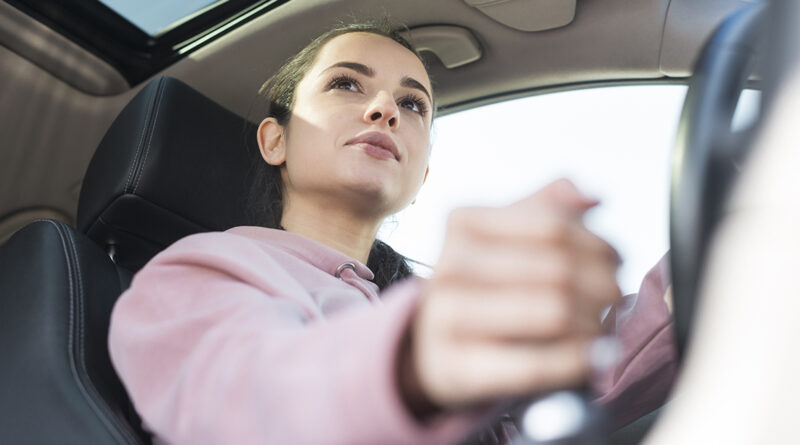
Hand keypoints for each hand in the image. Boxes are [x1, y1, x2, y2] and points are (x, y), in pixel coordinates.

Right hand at [399, 179, 621, 415]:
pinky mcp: (454, 367)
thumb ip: (547, 209)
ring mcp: (445, 318)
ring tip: (603, 327)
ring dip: (595, 324)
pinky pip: (535, 365)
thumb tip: (592, 200)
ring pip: (554, 313)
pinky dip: (577, 361)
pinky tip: (594, 357)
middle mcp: (447, 266)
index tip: (616, 261)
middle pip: (559, 270)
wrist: (429, 345)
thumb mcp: (504, 238)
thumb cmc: (482, 286)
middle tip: (616, 297)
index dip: (599, 244)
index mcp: (462, 223)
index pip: (554, 226)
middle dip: (604, 285)